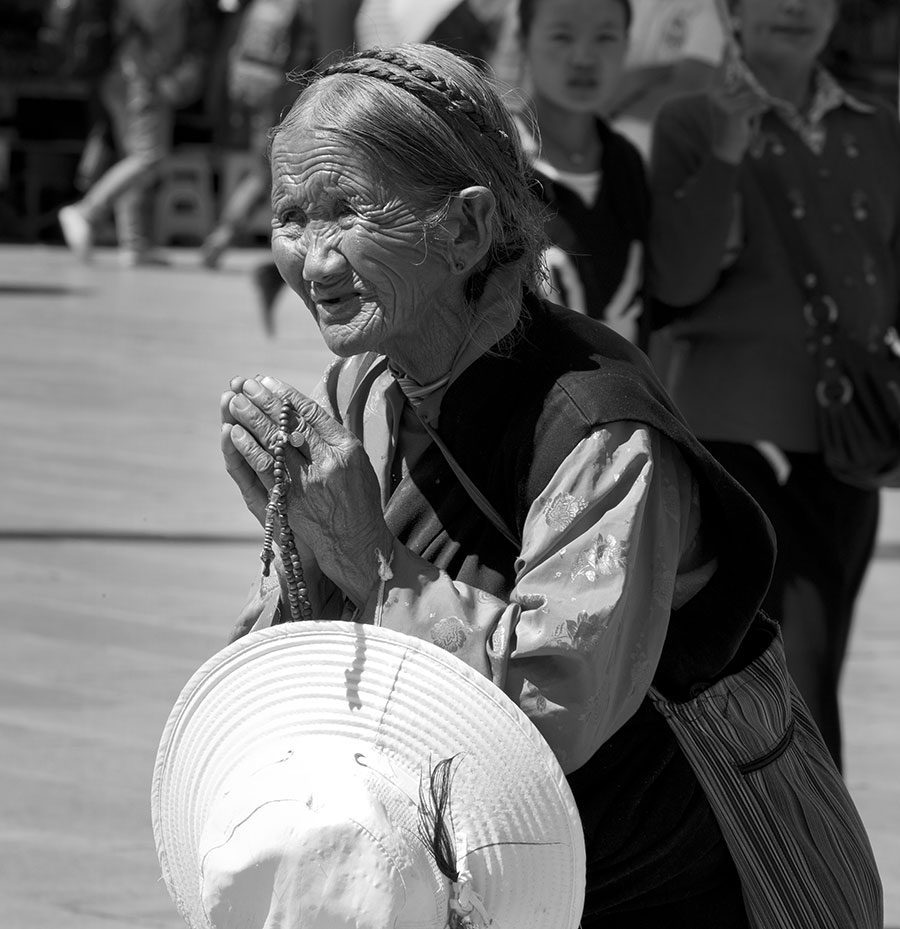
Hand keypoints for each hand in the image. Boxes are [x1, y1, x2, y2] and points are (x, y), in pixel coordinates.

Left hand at [221, 375, 394, 605]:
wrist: (355, 542)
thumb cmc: (357, 497)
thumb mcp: (356, 460)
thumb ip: (331, 435)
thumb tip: (302, 405)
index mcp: (346, 448)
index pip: (311, 413)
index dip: (286, 395)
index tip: (267, 381)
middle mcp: (327, 464)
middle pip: (288, 425)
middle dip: (263, 402)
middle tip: (244, 385)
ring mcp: (306, 484)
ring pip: (271, 444)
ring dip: (249, 420)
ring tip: (233, 401)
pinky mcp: (289, 501)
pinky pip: (262, 469)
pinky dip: (246, 449)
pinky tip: (233, 433)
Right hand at [708, 58, 768, 164]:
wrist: (724, 152)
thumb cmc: (731, 129)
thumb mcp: (734, 108)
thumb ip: (740, 94)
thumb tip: (752, 84)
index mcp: (714, 95)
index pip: (721, 72)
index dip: (725, 57)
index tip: (728, 43)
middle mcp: (717, 98)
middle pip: (745, 85)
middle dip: (753, 95)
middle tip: (751, 110)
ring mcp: (725, 106)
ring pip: (752, 95)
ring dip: (757, 106)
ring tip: (751, 118)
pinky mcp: (734, 114)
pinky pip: (756, 104)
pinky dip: (761, 109)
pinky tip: (757, 116)